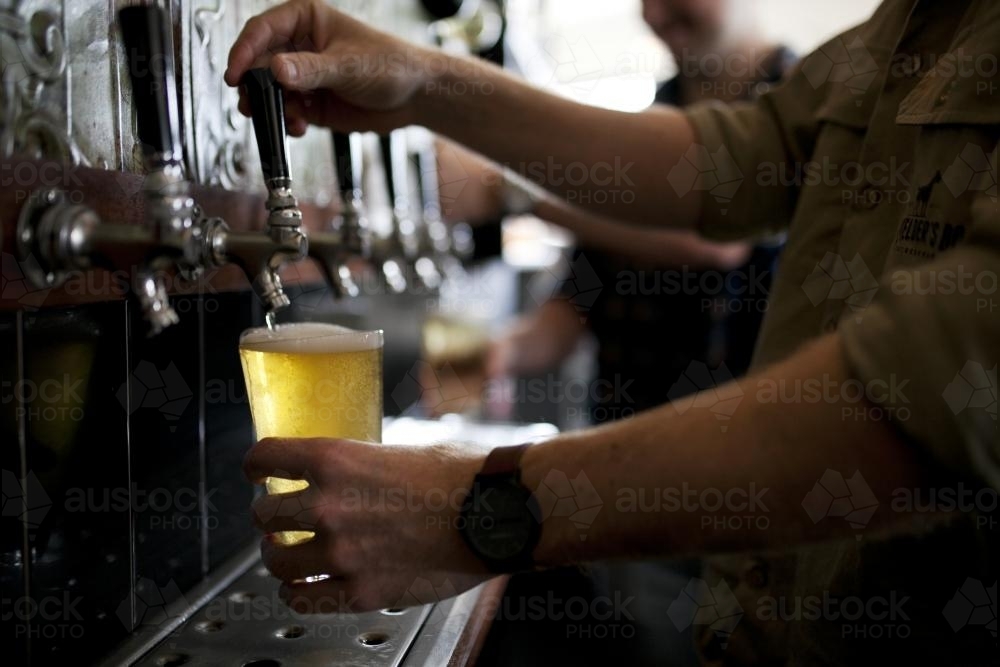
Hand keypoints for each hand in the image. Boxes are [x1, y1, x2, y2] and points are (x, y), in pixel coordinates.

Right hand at [225, 0, 441, 134]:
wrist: (416, 96)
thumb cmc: (390, 64)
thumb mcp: (348, 65)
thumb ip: (311, 70)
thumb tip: (276, 69)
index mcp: (306, 21)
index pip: (262, 30)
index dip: (243, 51)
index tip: (235, 75)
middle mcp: (300, 47)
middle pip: (259, 63)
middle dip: (254, 86)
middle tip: (251, 104)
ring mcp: (304, 76)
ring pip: (270, 92)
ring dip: (270, 108)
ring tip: (282, 118)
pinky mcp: (311, 103)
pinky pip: (287, 113)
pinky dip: (287, 122)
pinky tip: (299, 127)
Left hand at [244, 437, 492, 612]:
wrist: (495, 514)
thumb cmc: (462, 476)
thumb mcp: (404, 449)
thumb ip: (364, 465)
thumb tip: (351, 473)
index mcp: (337, 460)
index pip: (267, 458)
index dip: (256, 465)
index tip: (257, 472)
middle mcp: (329, 506)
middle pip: (263, 515)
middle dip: (268, 516)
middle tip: (280, 520)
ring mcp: (343, 553)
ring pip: (276, 561)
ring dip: (279, 557)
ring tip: (287, 555)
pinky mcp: (362, 592)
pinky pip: (304, 599)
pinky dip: (298, 593)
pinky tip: (303, 587)